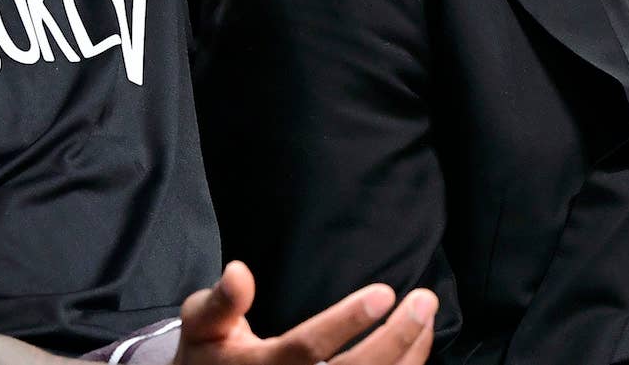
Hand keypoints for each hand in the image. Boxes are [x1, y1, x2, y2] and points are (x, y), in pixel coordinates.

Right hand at [172, 261, 435, 364]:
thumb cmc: (208, 359)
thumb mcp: (201, 328)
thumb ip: (220, 302)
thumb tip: (239, 271)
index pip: (308, 349)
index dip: (345, 323)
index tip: (384, 293)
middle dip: (395, 339)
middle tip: (425, 301)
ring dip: (409, 358)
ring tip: (427, 317)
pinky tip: (418, 348)